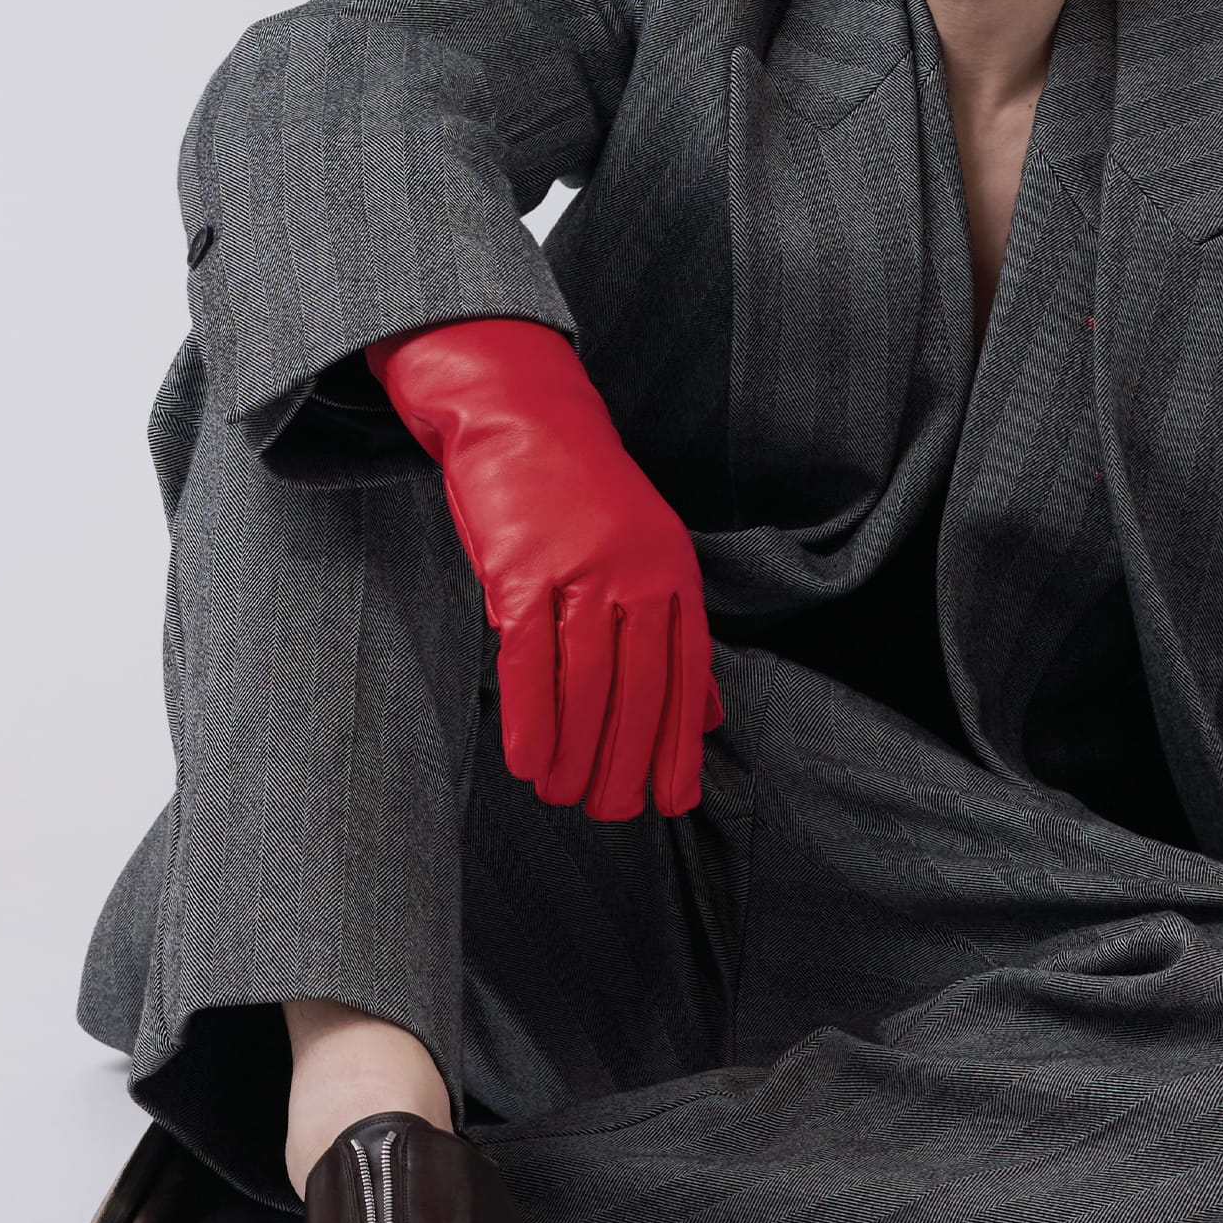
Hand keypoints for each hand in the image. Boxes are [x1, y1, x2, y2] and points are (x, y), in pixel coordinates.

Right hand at [366, 317, 719, 818]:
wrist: (517, 411)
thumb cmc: (576, 491)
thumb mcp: (644, 550)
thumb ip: (674, 632)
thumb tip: (704, 715)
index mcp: (671, 571)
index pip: (685, 675)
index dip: (678, 744)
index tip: (673, 799)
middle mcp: (634, 573)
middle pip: (637, 689)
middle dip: (627, 761)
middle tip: (612, 812)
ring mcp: (579, 570)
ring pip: (585, 683)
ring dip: (577, 752)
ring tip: (565, 797)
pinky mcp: (521, 570)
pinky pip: (527, 660)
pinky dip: (530, 716)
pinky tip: (528, 760)